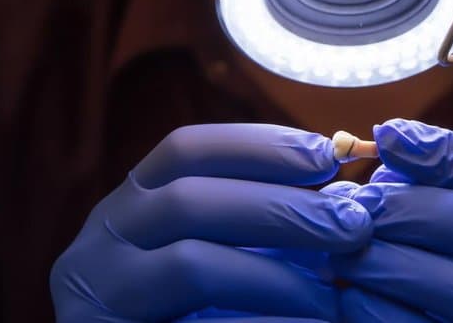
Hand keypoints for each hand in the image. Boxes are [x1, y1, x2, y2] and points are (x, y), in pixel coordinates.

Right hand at [52, 123, 371, 322]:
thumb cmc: (182, 315)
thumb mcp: (210, 254)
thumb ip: (256, 224)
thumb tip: (344, 193)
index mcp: (128, 206)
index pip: (186, 150)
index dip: (258, 145)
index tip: (325, 156)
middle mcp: (100, 243)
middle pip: (190, 200)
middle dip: (281, 207)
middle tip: (353, 224)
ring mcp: (98, 297)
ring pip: (192, 265)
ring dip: (276, 274)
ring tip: (332, 293)